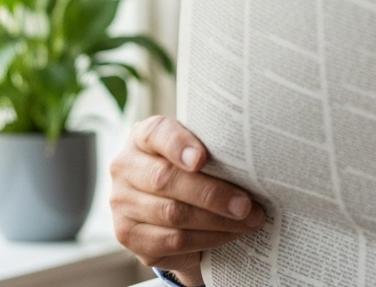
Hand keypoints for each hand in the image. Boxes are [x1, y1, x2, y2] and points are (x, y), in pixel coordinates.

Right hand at [110, 116, 265, 286]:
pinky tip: (229, 234)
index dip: (179, 145)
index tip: (202, 159)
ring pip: (172, 214)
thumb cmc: (190, 170)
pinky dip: (207, 239)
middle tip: (246, 204)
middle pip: (166, 179)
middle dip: (212, 194)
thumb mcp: (199, 151)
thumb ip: (213, 149)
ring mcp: (121, 203)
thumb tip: (254, 160)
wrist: (169, 206)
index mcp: (143, 136)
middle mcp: (125, 166)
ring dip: (217, 221)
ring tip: (248, 220)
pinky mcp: (128, 234)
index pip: (157, 133)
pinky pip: (172, 240)